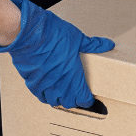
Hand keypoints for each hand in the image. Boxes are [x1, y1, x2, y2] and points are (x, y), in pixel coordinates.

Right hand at [0, 0, 114, 108]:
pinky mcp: (31, 81)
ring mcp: (44, 84)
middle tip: (76, 94)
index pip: (83, 98)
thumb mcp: (77, 37)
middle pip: (68, 103)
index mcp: (73, 75)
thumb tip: (108, 44)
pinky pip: (39, 95)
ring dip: (58, 99)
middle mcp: (59, 83)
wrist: (28, 32)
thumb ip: (93, 44)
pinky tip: (46, 88)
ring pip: (53, 101)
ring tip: (61, 92)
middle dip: (74, 100)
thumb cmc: (52, 34)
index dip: (87, 99)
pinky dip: (44, 94)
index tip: (88, 97)